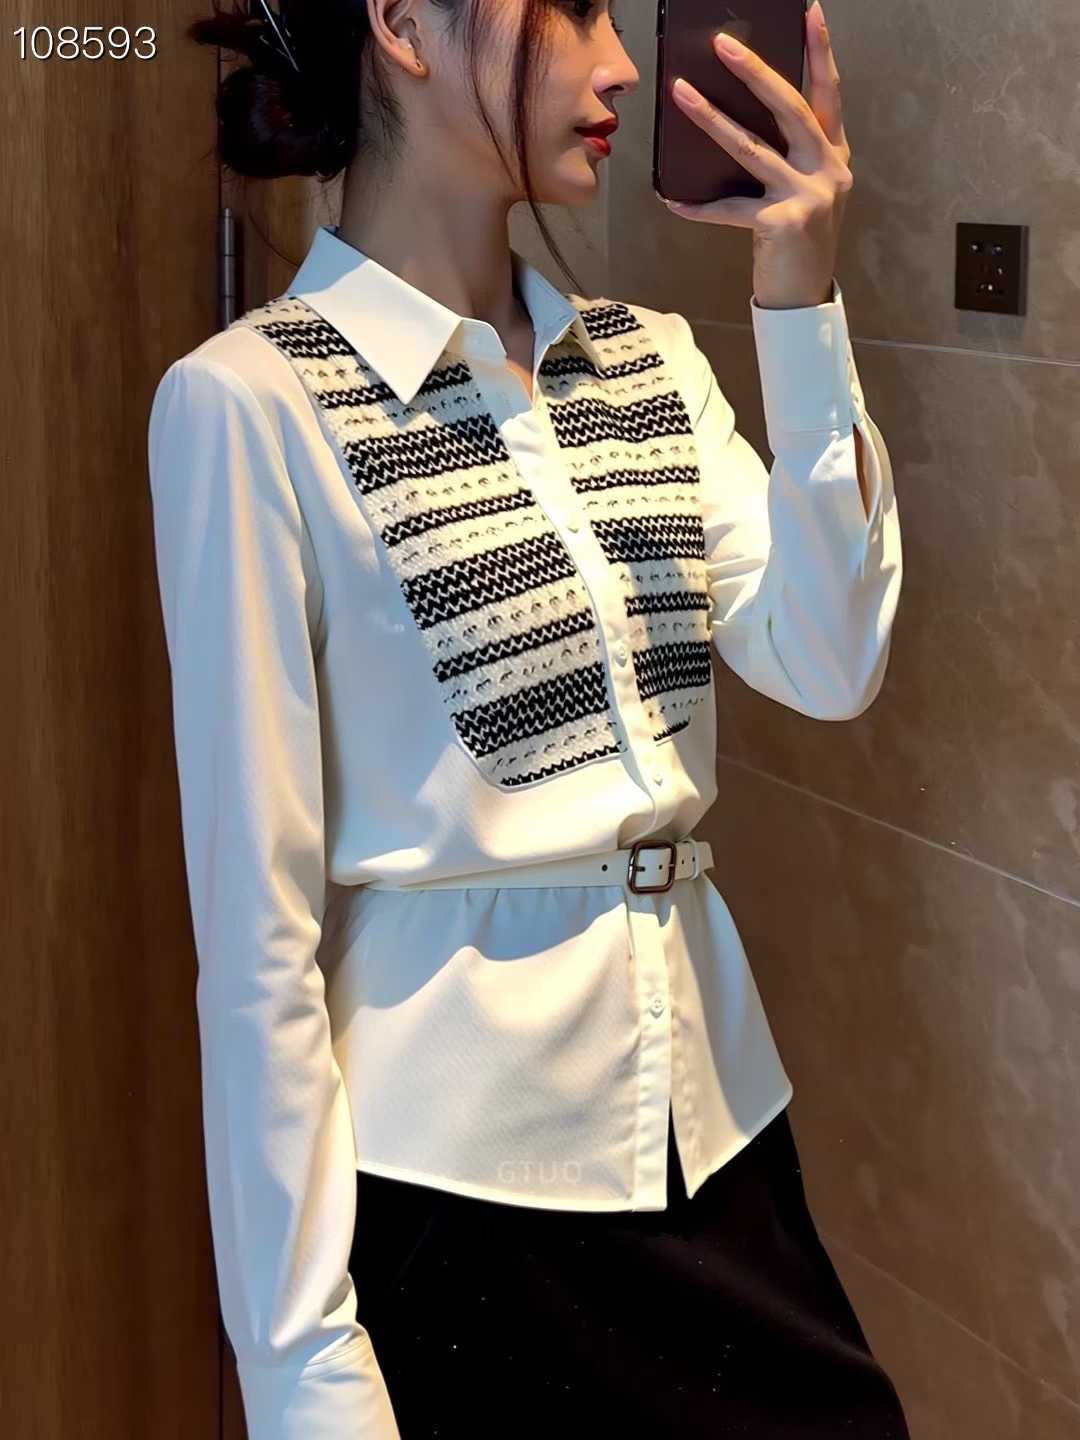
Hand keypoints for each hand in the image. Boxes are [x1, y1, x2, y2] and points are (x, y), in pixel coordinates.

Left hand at [663, 0, 852, 309]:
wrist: (806, 296)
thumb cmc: (798, 241)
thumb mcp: (805, 191)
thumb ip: (791, 157)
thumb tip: (742, 119)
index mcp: (834, 155)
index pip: (828, 93)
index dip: (820, 52)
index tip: (809, 11)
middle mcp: (827, 169)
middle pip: (789, 108)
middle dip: (755, 72)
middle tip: (722, 44)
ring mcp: (807, 196)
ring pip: (751, 148)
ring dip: (711, 119)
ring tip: (682, 94)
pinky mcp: (782, 224)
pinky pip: (729, 209)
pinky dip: (699, 207)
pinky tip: (673, 201)